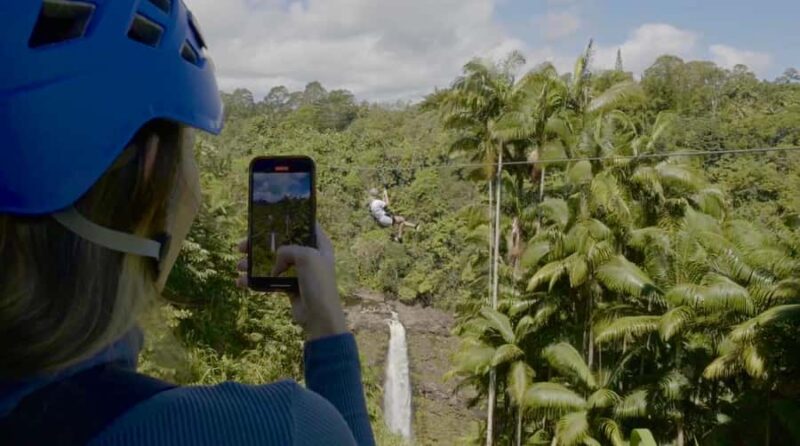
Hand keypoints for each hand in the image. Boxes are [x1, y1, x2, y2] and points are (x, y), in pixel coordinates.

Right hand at [237, 224, 347, 340]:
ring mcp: (299, 272)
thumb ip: (288, 249)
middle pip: (281, 244)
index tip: (269, 218)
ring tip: (238, 266)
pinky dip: (255, 280)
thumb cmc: (318, 283)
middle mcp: (310, 256)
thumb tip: (275, 259)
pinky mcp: (289, 287)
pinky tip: (241, 282)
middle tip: (242, 246)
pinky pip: (269, 279)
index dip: (289, 221)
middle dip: (260, 244)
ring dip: (254, 263)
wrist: (319, 316)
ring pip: (272, 262)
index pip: (305, 226)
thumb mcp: (306, 256)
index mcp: (320, 245)